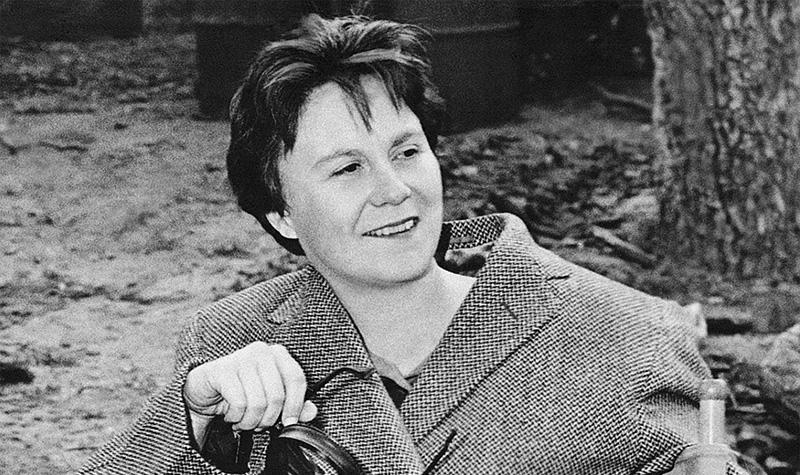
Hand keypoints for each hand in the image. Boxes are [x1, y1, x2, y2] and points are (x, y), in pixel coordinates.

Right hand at [183, 342, 316, 446]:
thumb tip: (312, 411)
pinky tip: (230, 414)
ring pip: (258, 403)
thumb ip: (294, 405)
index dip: (296, 405)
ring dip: (250, 421)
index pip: (297, 378)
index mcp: (277, 354)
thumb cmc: (240, 392)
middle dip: (268, 418)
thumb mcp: (270, 400)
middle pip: (277, 396)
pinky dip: (235, 417)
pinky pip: (239, 403)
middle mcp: (261, 351)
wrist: (204, 391)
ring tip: (243, 419)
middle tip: (258, 423)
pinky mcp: (222, 370)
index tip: (289, 421)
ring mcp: (240, 358)